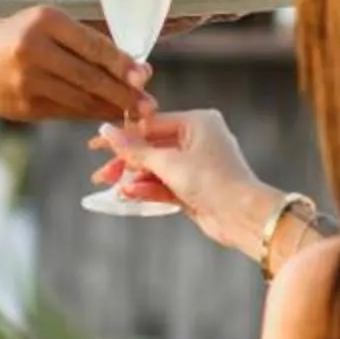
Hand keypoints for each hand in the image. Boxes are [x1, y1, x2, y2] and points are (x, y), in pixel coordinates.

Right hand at [0, 6, 154, 125]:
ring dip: (109, 108)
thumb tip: (137, 70)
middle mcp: (32, 50)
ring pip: (78, 99)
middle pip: (88, 77)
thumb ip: (89, 42)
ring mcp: (24, 81)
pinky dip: (87, 115)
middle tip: (148, 106)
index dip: (122, 64)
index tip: (145, 76)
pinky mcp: (22, 106)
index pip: (92, 45)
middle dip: (123, 94)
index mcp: (44, 22)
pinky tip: (104, 114)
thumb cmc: (23, 34)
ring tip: (132, 114)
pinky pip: (64, 112)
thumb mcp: (51, 23)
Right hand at [89, 109, 273, 243]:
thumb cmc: (212, 181)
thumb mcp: (168, 162)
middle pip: (152, 147)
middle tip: (102, 175)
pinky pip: (166, 184)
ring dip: (136, 179)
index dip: (123, 137)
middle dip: (127, 163)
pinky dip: (149, 189)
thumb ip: (135, 150)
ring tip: (115, 189)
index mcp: (197, 122)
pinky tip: (130, 195)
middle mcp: (198, 139)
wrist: (242, 216)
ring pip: (157, 168)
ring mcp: (197, 164)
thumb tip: (106, 131)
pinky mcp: (195, 187)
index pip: (150, 124)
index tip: (96, 147)